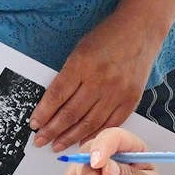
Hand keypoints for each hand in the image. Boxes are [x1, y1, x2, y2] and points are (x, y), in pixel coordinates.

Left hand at [30, 18, 156, 150]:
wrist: (141, 29)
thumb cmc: (108, 36)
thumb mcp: (81, 49)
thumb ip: (69, 75)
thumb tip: (52, 104)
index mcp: (82, 63)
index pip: (57, 95)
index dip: (43, 113)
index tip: (34, 124)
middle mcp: (99, 80)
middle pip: (71, 113)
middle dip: (52, 130)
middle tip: (40, 140)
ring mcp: (117, 92)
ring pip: (89, 123)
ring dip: (70, 137)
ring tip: (57, 145)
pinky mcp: (131, 99)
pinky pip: (110, 124)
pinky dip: (95, 135)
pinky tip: (83, 141)